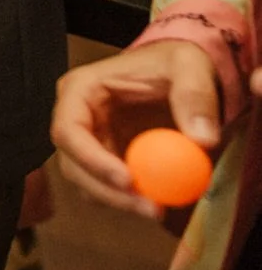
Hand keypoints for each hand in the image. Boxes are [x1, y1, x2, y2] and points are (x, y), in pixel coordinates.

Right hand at [51, 40, 221, 218]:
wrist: (179, 72)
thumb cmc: (175, 61)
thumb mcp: (188, 67)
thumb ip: (195, 98)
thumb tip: (202, 140)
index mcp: (80, 91)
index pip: (68, 130)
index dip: (91, 159)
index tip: (128, 179)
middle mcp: (77, 119)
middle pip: (73, 165)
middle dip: (108, 192)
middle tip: (149, 207)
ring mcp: (91, 142)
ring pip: (88, 183)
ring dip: (119, 202)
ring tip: (158, 208)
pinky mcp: (109, 159)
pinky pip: (110, 188)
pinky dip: (131, 200)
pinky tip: (158, 200)